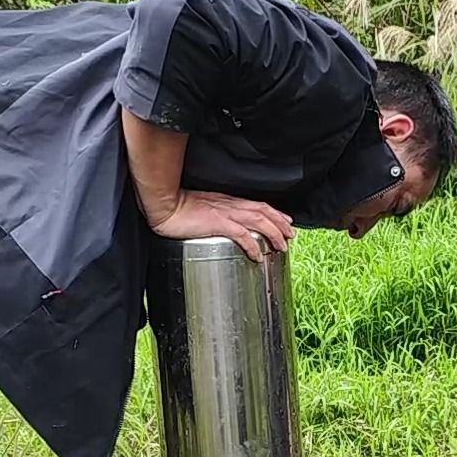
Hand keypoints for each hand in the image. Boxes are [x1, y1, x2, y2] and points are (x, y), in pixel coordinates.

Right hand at [147, 189, 293, 261]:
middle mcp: (230, 205)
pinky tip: (258, 255)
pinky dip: (252, 244)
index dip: (275, 214)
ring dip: (273, 233)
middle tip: (291, 236)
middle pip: (264, 212)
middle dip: (281, 223)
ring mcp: (225, 213)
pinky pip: (241, 234)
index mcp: (228, 202)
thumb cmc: (180, 209)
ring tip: (282, 246)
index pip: (258, 206)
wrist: (165, 207)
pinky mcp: (217, 222)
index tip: (286, 222)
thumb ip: (218, 215)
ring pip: (258, 220)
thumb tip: (227, 225)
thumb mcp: (205, 209)